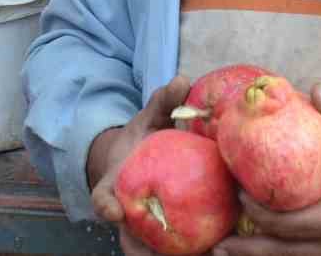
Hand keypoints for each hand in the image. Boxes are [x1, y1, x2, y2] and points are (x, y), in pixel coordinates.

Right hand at [88, 76, 193, 255]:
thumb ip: (163, 103)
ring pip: (150, 255)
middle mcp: (124, 214)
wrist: (139, 159)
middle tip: (164, 255)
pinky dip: (193, 254)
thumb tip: (183, 81)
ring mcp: (141, 231)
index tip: (115, 211)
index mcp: (113, 188)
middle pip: (128, 244)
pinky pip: (177, 252)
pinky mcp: (163, 240)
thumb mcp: (150, 119)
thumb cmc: (145, 140)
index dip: (106, 206)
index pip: (101, 200)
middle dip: (141, 253)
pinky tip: (219, 252)